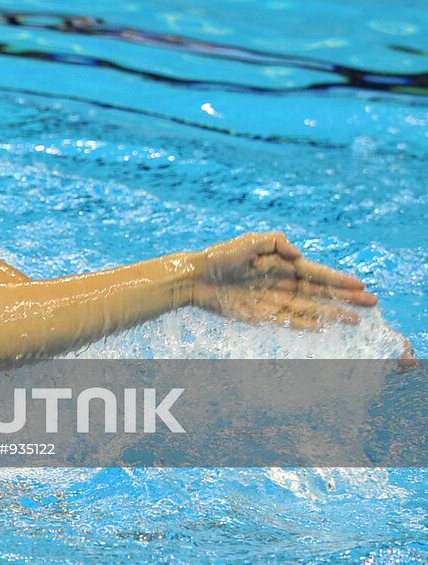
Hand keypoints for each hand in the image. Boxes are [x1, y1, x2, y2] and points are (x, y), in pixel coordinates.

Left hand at [191, 231, 377, 328]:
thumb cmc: (220, 256)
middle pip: (320, 292)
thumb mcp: (248, 241)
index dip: (338, 279)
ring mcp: (274, 300)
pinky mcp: (263, 315)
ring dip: (333, 314)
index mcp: (281, 264)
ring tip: (356, 320)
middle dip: (345, 297)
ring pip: (311, 309)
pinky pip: (290, 321)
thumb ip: (276, 242)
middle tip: (371, 303)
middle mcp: (282, 282)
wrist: (195, 278)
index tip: (360, 284)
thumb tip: (299, 255)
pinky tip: (326, 326)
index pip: (316, 273)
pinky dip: (308, 324)